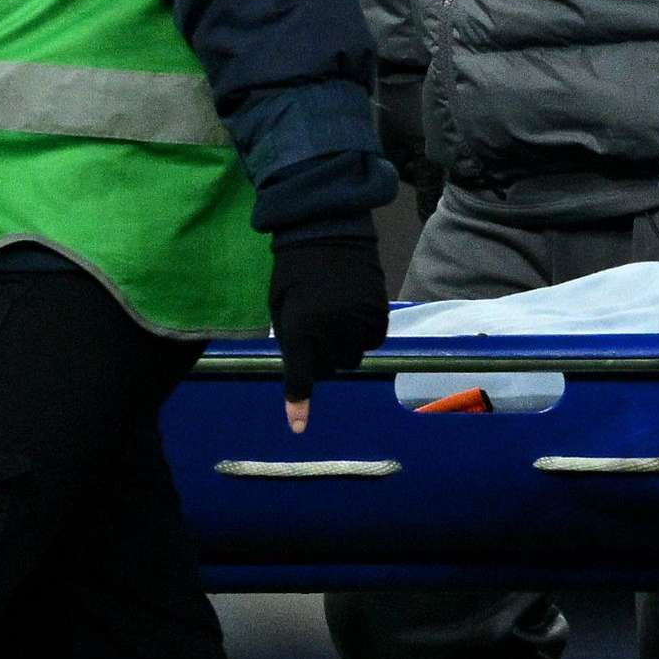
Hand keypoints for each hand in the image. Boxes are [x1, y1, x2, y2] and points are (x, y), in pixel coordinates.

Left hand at [268, 226, 391, 432]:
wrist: (325, 230)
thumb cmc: (293, 271)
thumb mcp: (280, 307)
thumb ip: (292, 340)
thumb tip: (310, 368)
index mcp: (300, 326)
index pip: (301, 375)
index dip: (298, 403)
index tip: (298, 427)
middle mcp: (331, 328)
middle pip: (333, 368)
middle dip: (323, 358)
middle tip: (316, 334)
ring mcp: (358, 319)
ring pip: (355, 356)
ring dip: (344, 347)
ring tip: (335, 319)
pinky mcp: (378, 310)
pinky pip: (374, 340)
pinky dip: (364, 334)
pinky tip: (353, 313)